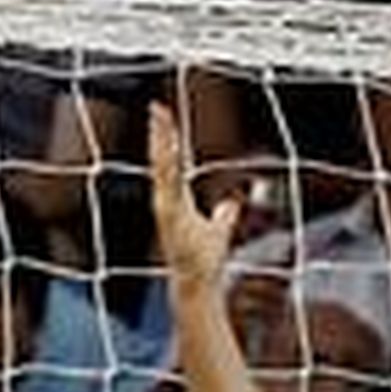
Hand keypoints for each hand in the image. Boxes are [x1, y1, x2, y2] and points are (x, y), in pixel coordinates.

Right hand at [149, 102, 240, 298]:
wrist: (198, 285)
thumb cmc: (205, 261)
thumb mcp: (218, 231)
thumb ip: (225, 215)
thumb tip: (233, 202)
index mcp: (176, 200)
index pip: (172, 163)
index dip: (169, 140)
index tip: (165, 115)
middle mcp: (167, 201)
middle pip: (163, 160)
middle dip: (160, 133)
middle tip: (157, 106)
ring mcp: (166, 208)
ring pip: (162, 167)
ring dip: (160, 142)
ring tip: (159, 117)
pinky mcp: (169, 217)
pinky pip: (167, 184)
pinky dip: (164, 164)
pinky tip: (165, 147)